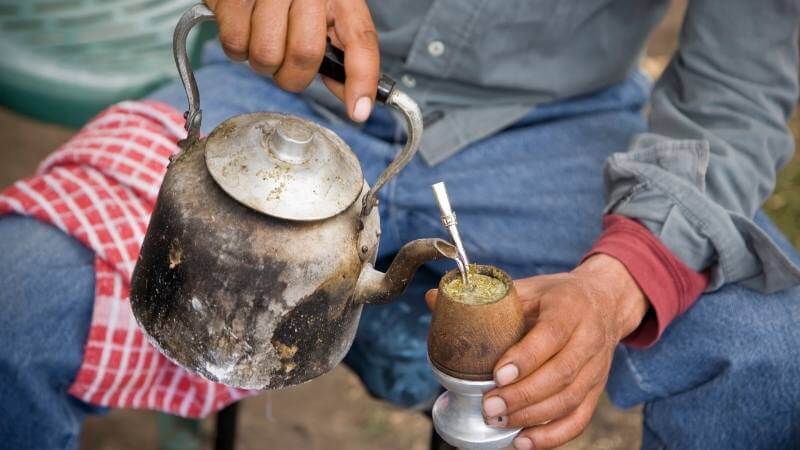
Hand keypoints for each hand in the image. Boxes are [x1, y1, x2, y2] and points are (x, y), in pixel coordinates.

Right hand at [205, 0, 378, 121]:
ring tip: (262, 39)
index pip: (360, 39)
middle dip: (294, 76)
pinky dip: (237, 50)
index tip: (359, 112)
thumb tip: (353, 98)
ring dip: (263, 63)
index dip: (362, 79)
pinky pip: (235, 45)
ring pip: (266, 56)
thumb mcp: (325, 13)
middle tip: (286, 64)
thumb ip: (340, 54)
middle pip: (305, 56)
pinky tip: (244, 29)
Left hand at [425, 255, 647, 448]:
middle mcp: (589, 338)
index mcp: (570, 308)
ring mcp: (596, 368)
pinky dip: (552, 436)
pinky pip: (578, 419)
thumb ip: (485, 297)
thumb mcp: (527, 287)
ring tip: (498, 422)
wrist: (604, 302)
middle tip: (489, 406)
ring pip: (569, 400)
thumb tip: (431, 299)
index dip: (525, 358)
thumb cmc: (556, 297)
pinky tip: (523, 441)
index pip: (552, 335)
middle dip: (523, 395)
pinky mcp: (596, 390)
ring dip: (533, 417)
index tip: (496, 374)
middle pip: (561, 374)